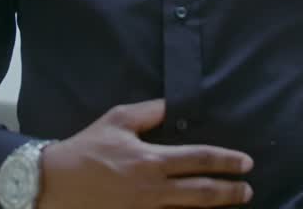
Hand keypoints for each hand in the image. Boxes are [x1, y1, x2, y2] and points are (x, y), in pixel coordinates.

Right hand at [35, 99, 253, 207]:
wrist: (54, 183)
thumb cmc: (86, 149)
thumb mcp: (118, 119)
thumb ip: (151, 112)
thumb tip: (175, 104)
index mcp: (151, 159)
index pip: (199, 159)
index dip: (226, 161)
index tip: (246, 163)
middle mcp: (153, 188)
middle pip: (202, 193)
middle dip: (229, 191)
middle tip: (247, 189)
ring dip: (214, 208)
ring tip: (232, 203)